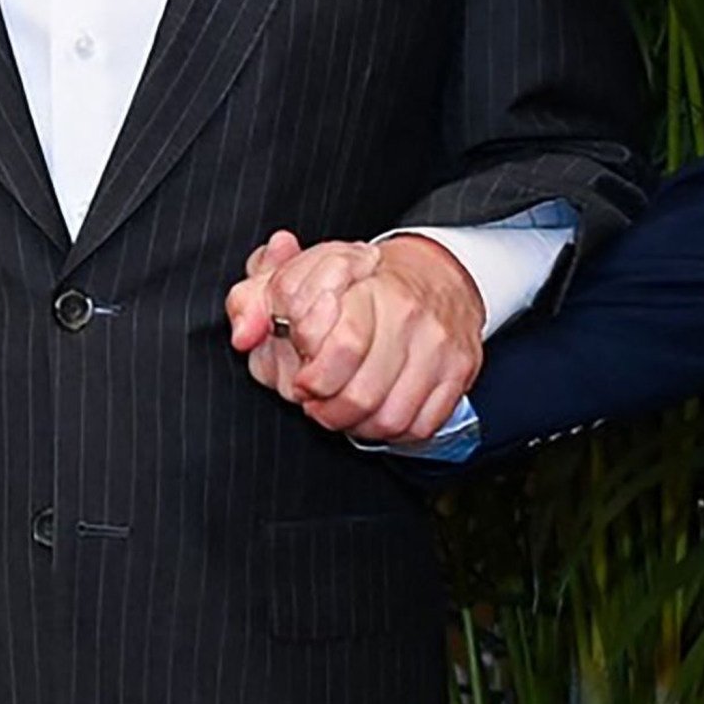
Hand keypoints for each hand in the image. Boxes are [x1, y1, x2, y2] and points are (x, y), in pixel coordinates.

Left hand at [225, 230, 481, 444]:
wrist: (436, 272)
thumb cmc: (357, 280)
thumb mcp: (294, 275)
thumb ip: (254, 300)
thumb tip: (243, 335)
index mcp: (364, 283)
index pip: (341, 345)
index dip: (309, 377)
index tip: (300, 377)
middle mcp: (408, 313)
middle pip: (360, 395)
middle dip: (326, 410)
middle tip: (317, 401)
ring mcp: (438, 343)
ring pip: (390, 418)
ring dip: (357, 426)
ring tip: (344, 409)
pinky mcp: (460, 369)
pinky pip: (421, 425)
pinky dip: (393, 431)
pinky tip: (377, 410)